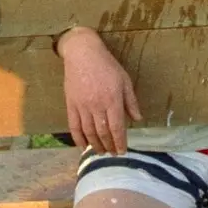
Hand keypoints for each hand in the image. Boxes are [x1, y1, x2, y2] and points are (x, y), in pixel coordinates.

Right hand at [57, 26, 141, 153]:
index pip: (117, 127)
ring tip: (101, 152)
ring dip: (95, 145)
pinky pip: (74, 126)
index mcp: (112, 99)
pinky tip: (83, 146)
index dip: (120, 142)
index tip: (122, 151)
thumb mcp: (125, 80)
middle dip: (108, 146)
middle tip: (112, 154)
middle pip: (102, 132)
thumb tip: (137, 119)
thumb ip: (131, 101)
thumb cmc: (107, 65)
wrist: (82, 53)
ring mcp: (82, 106)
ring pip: (88, 132)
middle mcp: (97, 105)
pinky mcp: (70, 104)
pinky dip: (78, 138)